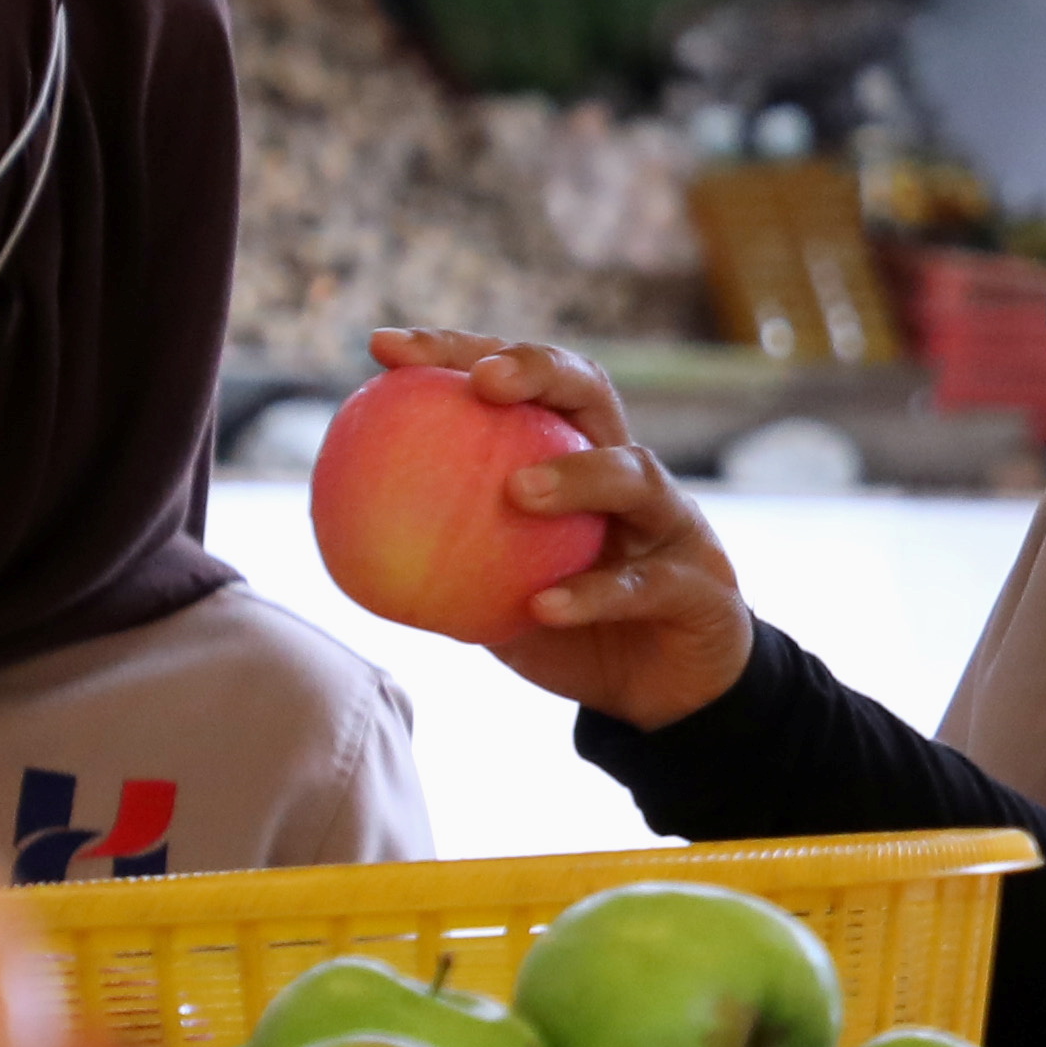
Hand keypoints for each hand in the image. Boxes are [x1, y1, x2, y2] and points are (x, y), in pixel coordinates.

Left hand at [364, 328, 754, 730]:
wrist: (661, 696)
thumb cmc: (571, 631)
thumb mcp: (492, 591)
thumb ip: (442, 557)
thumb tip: (343, 533)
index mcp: (576, 457)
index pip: (520, 384)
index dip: (458, 351)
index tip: (386, 350)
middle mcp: (629, 475)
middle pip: (591, 393)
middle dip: (537, 370)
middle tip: (480, 384)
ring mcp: (674, 526)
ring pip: (636, 475)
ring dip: (577, 475)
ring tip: (517, 491)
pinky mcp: (702, 588)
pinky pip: (644, 585)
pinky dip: (593, 593)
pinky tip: (543, 606)